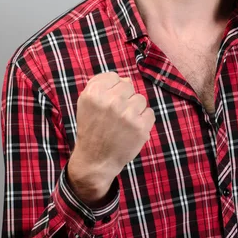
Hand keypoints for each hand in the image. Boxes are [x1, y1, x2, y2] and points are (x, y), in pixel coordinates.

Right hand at [67, 72, 154, 204]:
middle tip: (115, 115)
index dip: (112, 90)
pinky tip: (132, 130)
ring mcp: (127, 114)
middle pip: (129, 86)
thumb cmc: (92, 129)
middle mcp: (110, 101)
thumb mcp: (86, 103)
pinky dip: (144, 121)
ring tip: (123, 124)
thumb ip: (102, 85)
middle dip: (124, 99)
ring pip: (140, 99)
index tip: (107, 103)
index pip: (114, 77)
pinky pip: (150, 113)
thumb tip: (126, 79)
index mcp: (94, 93)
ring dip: (135, 110)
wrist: (95, 161)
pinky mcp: (141, 127)